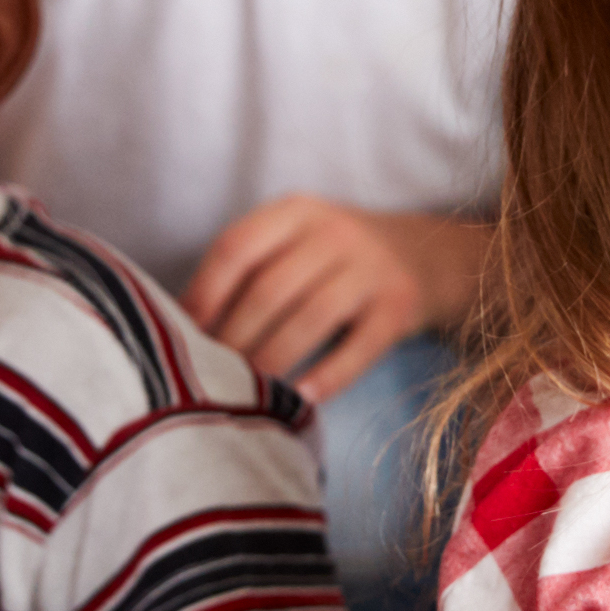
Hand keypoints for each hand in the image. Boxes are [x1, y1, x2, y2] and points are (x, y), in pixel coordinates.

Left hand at [185, 195, 487, 400]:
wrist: (428, 255)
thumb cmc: (337, 258)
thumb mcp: (298, 241)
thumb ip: (250, 269)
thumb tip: (181, 323)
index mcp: (296, 211)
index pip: (237, 247)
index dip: (204, 294)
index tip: (183, 334)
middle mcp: (335, 231)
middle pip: (269, 289)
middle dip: (234, 339)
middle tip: (210, 377)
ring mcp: (372, 267)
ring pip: (309, 319)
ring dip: (271, 361)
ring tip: (246, 391)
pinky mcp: (400, 306)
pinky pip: (357, 348)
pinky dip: (326, 377)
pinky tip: (300, 399)